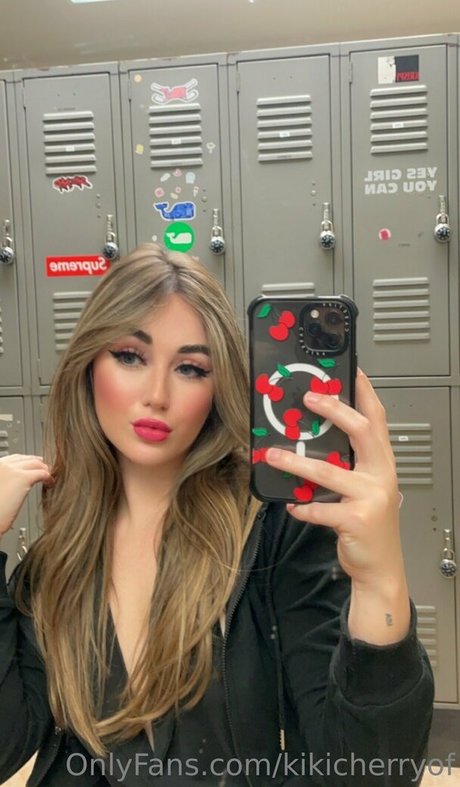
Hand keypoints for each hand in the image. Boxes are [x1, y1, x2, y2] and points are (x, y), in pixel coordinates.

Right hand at [0, 454, 52, 535]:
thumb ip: (3, 484)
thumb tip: (11, 486)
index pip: (11, 460)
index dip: (22, 463)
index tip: (29, 468)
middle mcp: (1, 465)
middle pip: (22, 458)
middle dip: (34, 463)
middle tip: (42, 470)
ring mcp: (11, 469)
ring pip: (34, 463)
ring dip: (43, 469)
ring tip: (48, 478)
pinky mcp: (22, 479)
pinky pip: (42, 473)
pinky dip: (48, 478)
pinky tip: (50, 484)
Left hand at [266, 371, 409, 642]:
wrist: (380, 568)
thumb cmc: (368, 525)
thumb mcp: (363, 488)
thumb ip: (345, 464)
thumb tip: (309, 440)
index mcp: (382, 462)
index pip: (377, 418)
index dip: (364, 392)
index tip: (349, 370)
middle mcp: (381, 475)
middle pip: (361, 432)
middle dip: (334, 411)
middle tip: (308, 399)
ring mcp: (370, 497)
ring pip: (330, 471)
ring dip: (297, 461)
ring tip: (274, 454)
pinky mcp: (355, 520)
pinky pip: (320, 508)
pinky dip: (302, 506)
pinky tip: (291, 504)